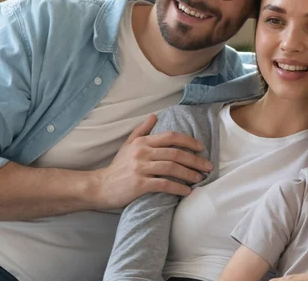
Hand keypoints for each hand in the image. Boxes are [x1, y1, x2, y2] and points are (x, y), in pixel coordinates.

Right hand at [91, 114, 211, 209]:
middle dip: (195, 160)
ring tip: (200, 179)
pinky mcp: (139, 184)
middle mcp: (142, 152)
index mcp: (142, 142)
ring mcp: (140, 168)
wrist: (100, 186)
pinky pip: (164, 185)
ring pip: (172, 168)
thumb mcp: (128, 145)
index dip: (189, 141)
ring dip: (189, 174)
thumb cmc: (117, 167)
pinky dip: (178, 188)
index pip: (171, 137)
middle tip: (208, 166)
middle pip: (175, 153)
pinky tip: (187, 192)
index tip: (201, 148)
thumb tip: (155, 115)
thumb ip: (142, 130)